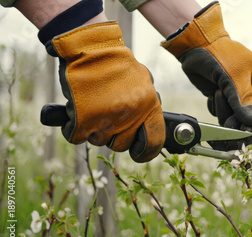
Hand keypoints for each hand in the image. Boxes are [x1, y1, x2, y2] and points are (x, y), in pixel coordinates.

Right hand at [45, 21, 164, 161]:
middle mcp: (130, 114)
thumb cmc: (114, 63)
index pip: (155, 140)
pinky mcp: (82, 119)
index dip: (147, 151)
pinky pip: (77, 137)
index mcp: (149, 104)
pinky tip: (77, 112)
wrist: (88, 46)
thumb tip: (147, 128)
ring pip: (99, 141)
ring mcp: (106, 118)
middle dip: (113, 135)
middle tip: (107, 116)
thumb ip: (146, 104)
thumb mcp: (141, 80)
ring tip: (93, 106)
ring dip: (94, 129)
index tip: (138, 153)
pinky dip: (73, 128)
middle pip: (121, 144)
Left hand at [161, 1, 251, 132]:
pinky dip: (217, 108)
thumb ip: (244, 100)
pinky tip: (212, 92)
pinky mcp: (225, 99)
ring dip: (225, 112)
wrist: (195, 45)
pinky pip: (224, 115)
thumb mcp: (234, 77)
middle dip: (240, 121)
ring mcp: (239, 95)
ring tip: (217, 92)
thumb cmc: (219, 54)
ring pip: (237, 119)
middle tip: (230, 124)